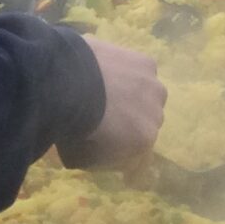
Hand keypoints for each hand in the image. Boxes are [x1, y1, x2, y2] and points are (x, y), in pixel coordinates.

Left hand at [74, 36, 166, 166]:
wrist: (68, 87)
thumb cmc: (73, 128)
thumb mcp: (81, 159)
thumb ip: (102, 158)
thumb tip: (105, 150)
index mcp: (143, 143)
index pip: (140, 153)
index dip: (123, 146)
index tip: (106, 140)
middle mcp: (156, 118)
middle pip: (147, 121)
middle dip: (130, 119)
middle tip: (104, 112)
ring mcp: (154, 90)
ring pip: (148, 95)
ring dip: (133, 93)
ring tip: (106, 87)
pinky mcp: (147, 64)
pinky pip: (141, 70)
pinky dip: (128, 70)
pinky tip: (108, 68)